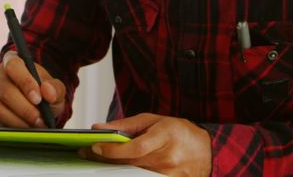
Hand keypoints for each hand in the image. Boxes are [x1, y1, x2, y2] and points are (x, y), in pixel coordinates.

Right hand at [0, 51, 66, 127]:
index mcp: (12, 60)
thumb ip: (55, 88)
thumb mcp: (55, 88)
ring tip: (36, 125)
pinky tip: (27, 127)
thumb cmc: (44, 91)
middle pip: (5, 90)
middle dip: (24, 108)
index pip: (13, 66)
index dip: (25, 82)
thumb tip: (48, 92)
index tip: (38, 99)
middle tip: (40, 119)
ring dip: (19, 120)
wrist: (37, 104)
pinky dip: (13, 126)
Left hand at [80, 113, 211, 176]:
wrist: (205, 150)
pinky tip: (117, 170)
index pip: (135, 147)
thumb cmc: (178, 132)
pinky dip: (128, 175)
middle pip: (130, 162)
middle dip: (106, 158)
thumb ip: (125, 125)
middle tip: (87, 154)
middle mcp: (168, 157)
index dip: (113, 149)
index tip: (95, 147)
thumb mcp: (153, 120)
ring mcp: (169, 174)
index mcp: (165, 136)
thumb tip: (99, 128)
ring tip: (100, 161)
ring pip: (134, 174)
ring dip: (114, 168)